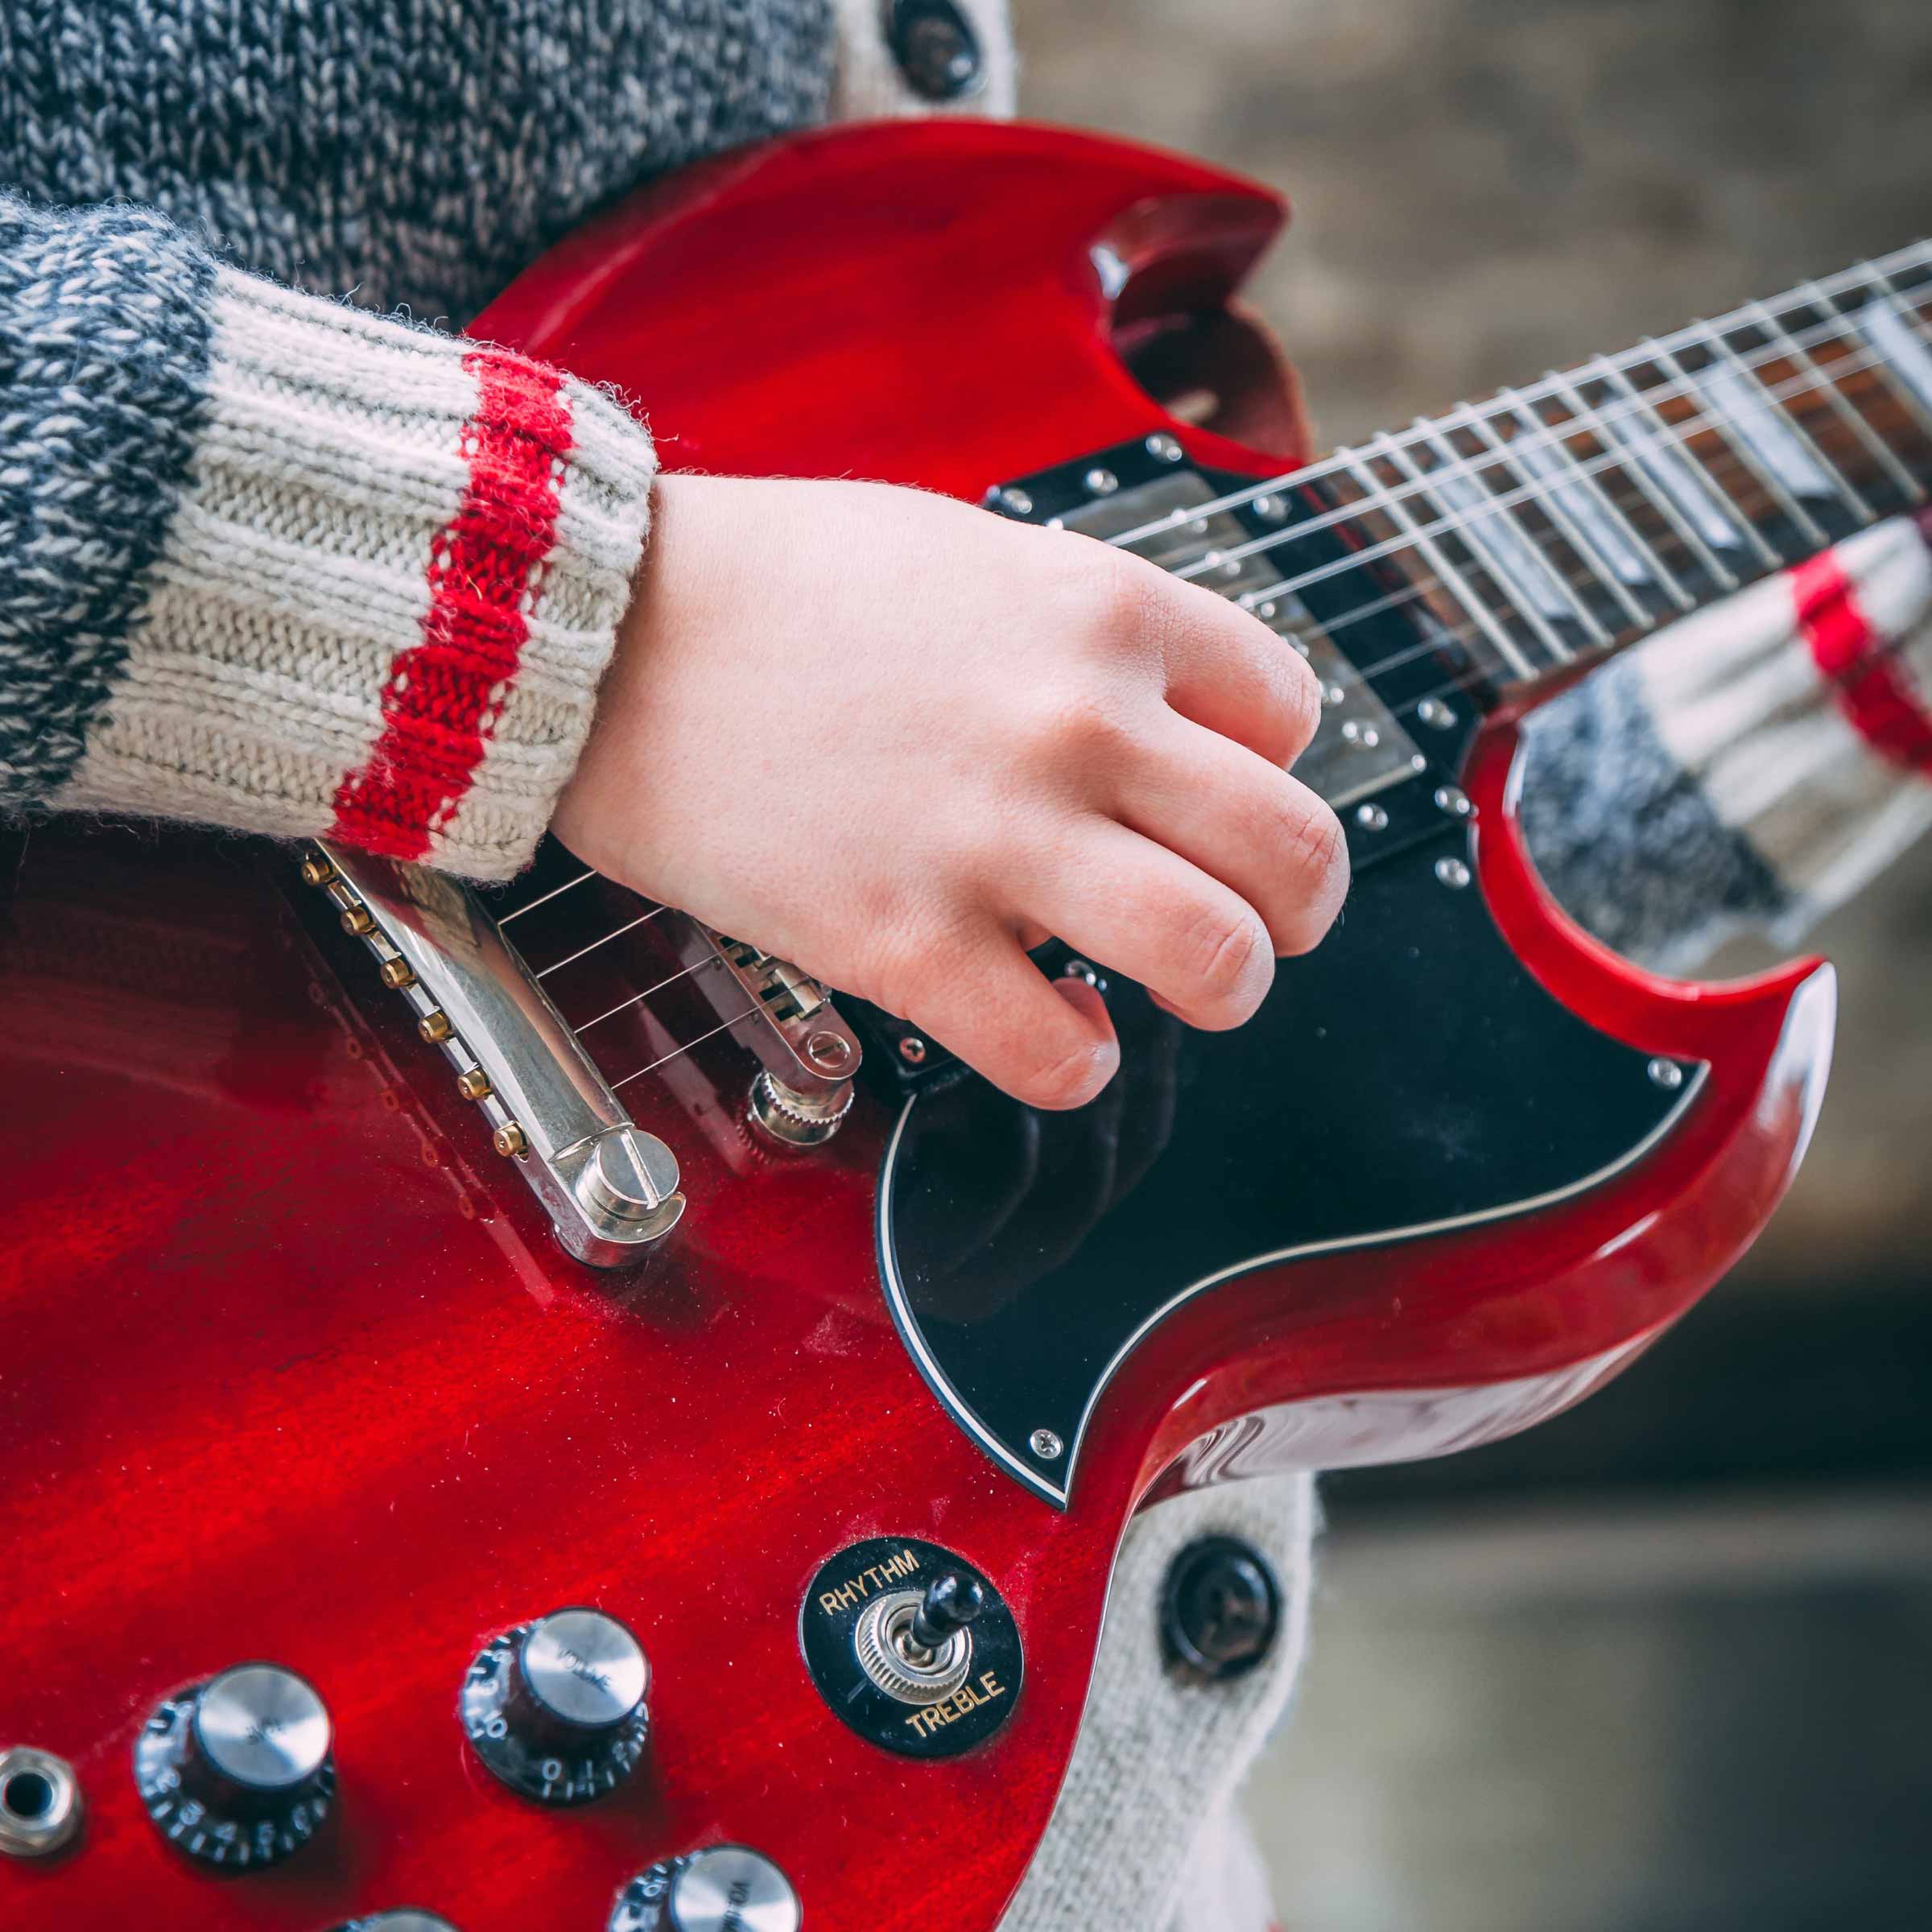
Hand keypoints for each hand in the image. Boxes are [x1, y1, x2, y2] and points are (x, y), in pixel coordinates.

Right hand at [552, 474, 1347, 1108]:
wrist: (600, 631)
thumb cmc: (775, 584)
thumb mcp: (969, 552)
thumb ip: (1082, 634)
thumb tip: (1158, 729)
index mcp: (1102, 608)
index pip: (1288, 714)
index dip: (1269, 768)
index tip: (1217, 793)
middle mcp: (1077, 722)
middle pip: (1295, 850)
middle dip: (1297, 907)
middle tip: (1259, 924)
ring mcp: (995, 839)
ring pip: (1214, 961)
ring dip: (1219, 991)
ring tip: (1176, 988)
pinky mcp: (903, 943)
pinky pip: (1062, 1055)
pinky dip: (1079, 1062)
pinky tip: (1053, 1029)